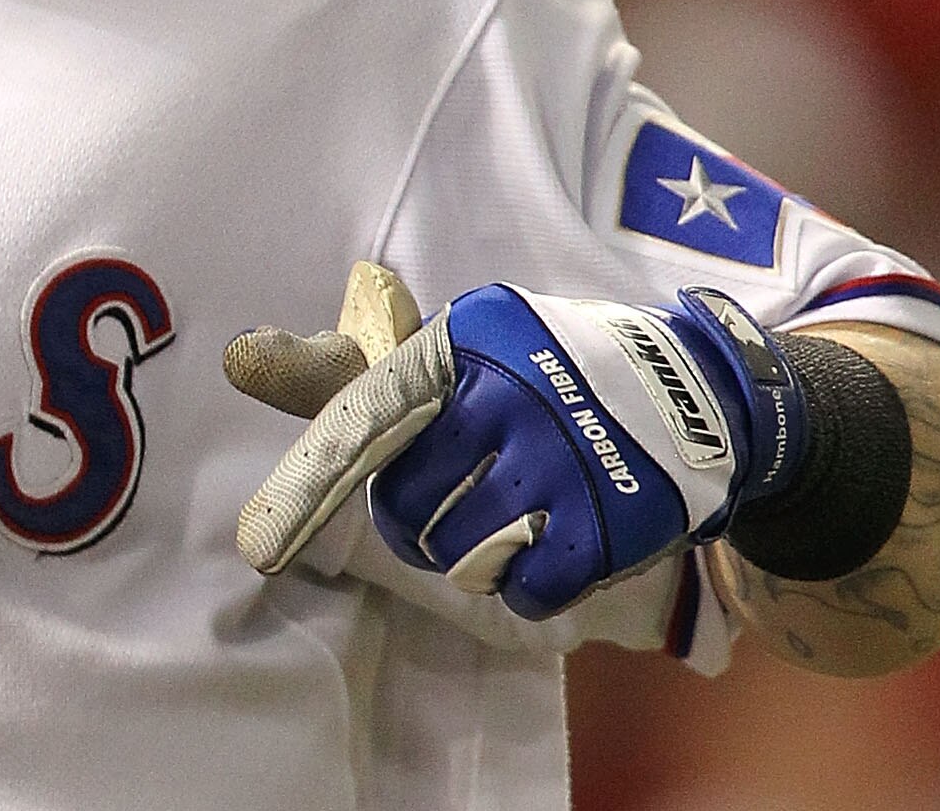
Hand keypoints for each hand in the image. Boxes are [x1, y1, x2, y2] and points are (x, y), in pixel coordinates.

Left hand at [223, 261, 806, 619]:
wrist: (700, 391)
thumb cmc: (541, 374)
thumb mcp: (457, 350)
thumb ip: (351, 372)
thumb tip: (240, 358)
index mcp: (460, 345)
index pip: (365, 417)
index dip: (311, 481)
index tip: (258, 549)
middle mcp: (510, 397)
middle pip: (407, 510)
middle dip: (415, 524)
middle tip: (453, 504)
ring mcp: (563, 461)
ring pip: (460, 559)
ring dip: (474, 556)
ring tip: (512, 517)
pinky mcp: (609, 522)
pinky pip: (524, 594)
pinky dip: (527, 587)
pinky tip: (552, 546)